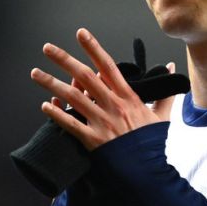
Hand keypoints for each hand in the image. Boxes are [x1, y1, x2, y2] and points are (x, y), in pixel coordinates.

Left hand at [30, 28, 174, 150]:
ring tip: (35, 73)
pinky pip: (71, 125)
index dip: (94, 48)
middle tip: (47, 48)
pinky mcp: (93, 140)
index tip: (81, 34)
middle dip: (65, 60)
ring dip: (52, 84)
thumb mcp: (162, 115)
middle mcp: (113, 106)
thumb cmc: (153, 144)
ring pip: (73, 98)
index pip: (109, 66)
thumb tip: (172, 68)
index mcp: (129, 97)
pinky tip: (45, 105)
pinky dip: (57, 114)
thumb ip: (165, 92)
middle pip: (86, 77)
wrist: (148, 171)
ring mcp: (102, 122)